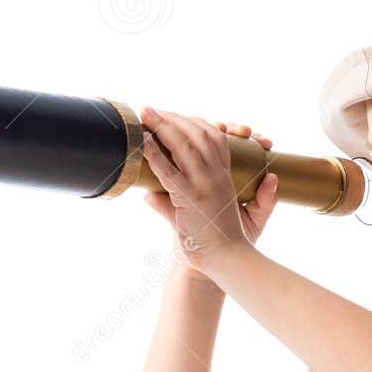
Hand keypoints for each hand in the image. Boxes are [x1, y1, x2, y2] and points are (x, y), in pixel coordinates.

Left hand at [140, 107, 278, 274]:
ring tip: (146, 113)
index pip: (216, 138)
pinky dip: (154, 153)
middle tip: (154, 109)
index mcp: (228, 177)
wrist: (227, 262)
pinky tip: (143, 141)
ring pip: (183, 146)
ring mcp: (204, 186)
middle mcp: (217, 176)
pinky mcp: (188, 199)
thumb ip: (202, 199)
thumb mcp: (227, 215)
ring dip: (162, 126)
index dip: (198, 122)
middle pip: (198, 134)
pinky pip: (168, 171)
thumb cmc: (228, 241)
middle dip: (175, 117)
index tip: (179, 116)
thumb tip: (220, 182)